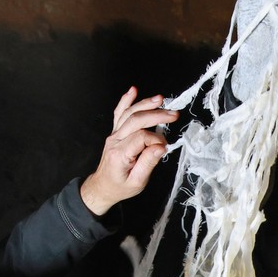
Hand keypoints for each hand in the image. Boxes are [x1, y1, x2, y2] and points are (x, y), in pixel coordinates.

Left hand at [78, 87, 175, 215]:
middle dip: (156, 115)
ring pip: (129, 113)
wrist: (104, 186)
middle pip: (136, 120)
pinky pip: (119, 113)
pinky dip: (126, 100)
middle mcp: (115, 141)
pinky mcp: (115, 132)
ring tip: (160, 99)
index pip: (141, 138)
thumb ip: (148, 162)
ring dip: (145, 104)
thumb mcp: (137, 181)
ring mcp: (114, 134)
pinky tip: (133, 90)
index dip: (156, 139)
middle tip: (173, 114)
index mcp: (120, 154)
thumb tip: (161, 147)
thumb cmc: (120, 186)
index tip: (165, 147)